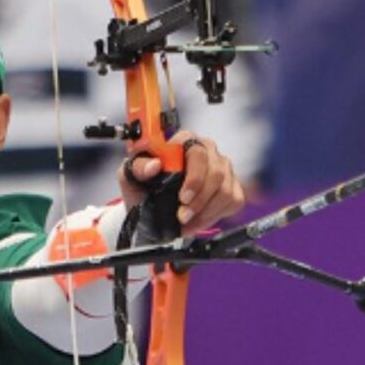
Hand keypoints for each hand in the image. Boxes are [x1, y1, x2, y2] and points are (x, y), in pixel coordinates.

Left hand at [117, 131, 244, 235]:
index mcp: (184, 141)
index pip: (198, 153)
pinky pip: (234, 201)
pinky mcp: (232, 186)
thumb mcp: (130, 176)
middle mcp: (207, 151)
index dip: (194, 178)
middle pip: (216, 173)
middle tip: (182, 217)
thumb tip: (154, 165)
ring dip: (206, 212)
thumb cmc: (142, 186)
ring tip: (187, 222)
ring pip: (226, 191)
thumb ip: (138, 167)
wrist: (148, 206)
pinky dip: (216, 216)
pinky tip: (198, 222)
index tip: (183, 198)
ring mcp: (222, 168)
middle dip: (200, 201)